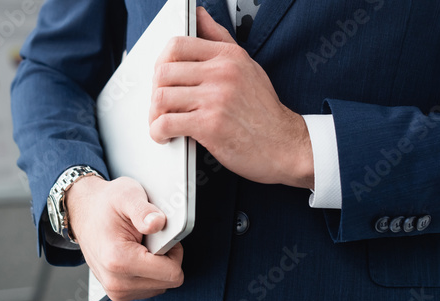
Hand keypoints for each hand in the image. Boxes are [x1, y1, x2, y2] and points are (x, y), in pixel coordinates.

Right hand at [66, 176, 184, 300]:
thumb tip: (158, 223)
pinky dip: (149, 272)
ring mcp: (116, 290)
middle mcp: (116, 281)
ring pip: (161, 285)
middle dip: (166, 258)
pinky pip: (151, 287)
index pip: (172, 273)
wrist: (84, 213)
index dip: (173, 249)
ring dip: (158, 266)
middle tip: (150, 239)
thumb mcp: (127, 195)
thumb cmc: (105, 205)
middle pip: (168, 281)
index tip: (160, 235)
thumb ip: (144, 210)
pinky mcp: (119, 293)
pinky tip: (137, 255)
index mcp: (118, 260)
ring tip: (141, 245)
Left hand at [149, 7, 313, 188]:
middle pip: (163, 72)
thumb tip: (199, 15)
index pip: (177, 45)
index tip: (163, 79)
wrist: (285, 145)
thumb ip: (219, 39)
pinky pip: (166, 123)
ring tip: (162, 122)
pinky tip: (166, 136)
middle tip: (161, 106)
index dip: (161, 63)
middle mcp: (222, 73)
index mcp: (228, 56)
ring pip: (161, 97)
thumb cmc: (264, 112)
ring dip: (154, 114)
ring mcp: (216, 98)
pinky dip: (158, 132)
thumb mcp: (247, 66)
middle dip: (156, 91)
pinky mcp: (210, 125)